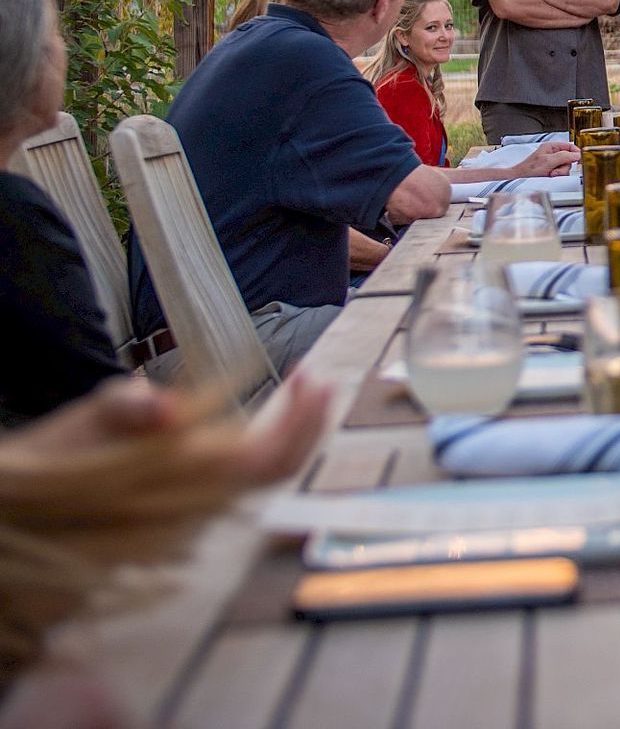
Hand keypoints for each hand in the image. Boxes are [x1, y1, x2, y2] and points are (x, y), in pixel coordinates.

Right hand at [0, 373, 329, 490]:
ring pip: (263, 478)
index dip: (302, 421)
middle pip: (281, 468)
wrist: (28, 512)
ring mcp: (198, 513)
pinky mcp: (187, 514)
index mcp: (188, 477)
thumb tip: (162, 407)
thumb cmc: (61, 456)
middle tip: (319, 382)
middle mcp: (203, 503)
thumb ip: (125, 409)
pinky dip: (261, 449)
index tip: (310, 377)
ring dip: (289, 435)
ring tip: (300, 392)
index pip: (272, 457)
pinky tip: (258, 423)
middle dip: (310, 423)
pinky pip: (238, 485)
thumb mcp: (90, 417)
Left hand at [518, 141, 579, 177]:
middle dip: (563, 166)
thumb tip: (577, 155)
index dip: (576, 153)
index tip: (580, 160)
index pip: (570, 146)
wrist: (520, 179)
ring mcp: (553, 162)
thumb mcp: (548, 161)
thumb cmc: (529, 169)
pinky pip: (562, 173)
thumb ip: (564, 157)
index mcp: (552, 146)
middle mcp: (553, 153)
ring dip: (560, 172)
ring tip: (550, 174)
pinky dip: (558, 176)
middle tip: (555, 170)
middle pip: (569, 158)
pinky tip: (550, 176)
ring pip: (566, 167)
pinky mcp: (552, 171)